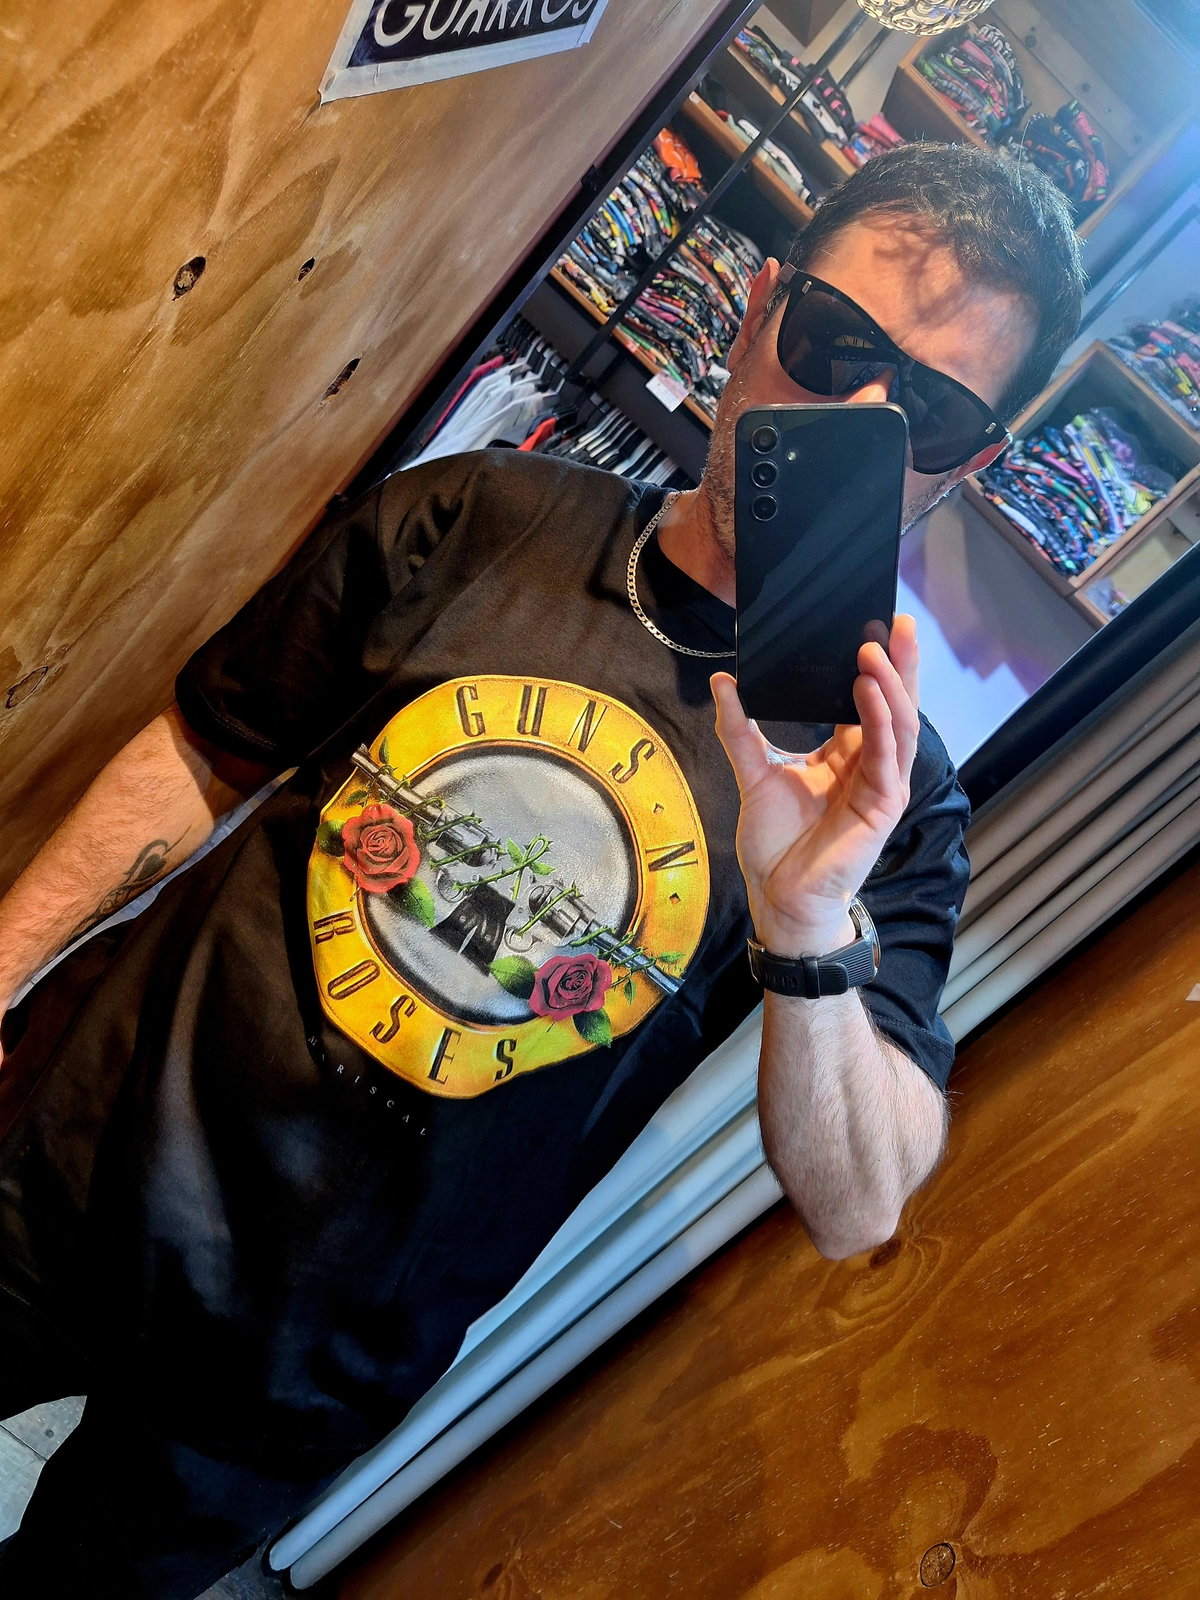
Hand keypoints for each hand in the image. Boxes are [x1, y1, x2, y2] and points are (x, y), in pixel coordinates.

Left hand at [710, 615, 919, 956]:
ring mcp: (880, 784)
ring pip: (900, 724)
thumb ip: (740, 729)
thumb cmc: (775, 843)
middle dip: (899, 662)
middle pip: (894, 703)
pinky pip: (888, 754)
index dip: (874, 665)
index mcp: (845, 754)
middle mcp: (869, 764)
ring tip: (875, 648)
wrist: (777, 895)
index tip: (869, 624)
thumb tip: (723, 681)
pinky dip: (881, 719)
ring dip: (891, 684)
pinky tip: (870, 691)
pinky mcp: (883, 805)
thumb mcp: (754, 773)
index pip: (868, 699)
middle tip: (897, 620)